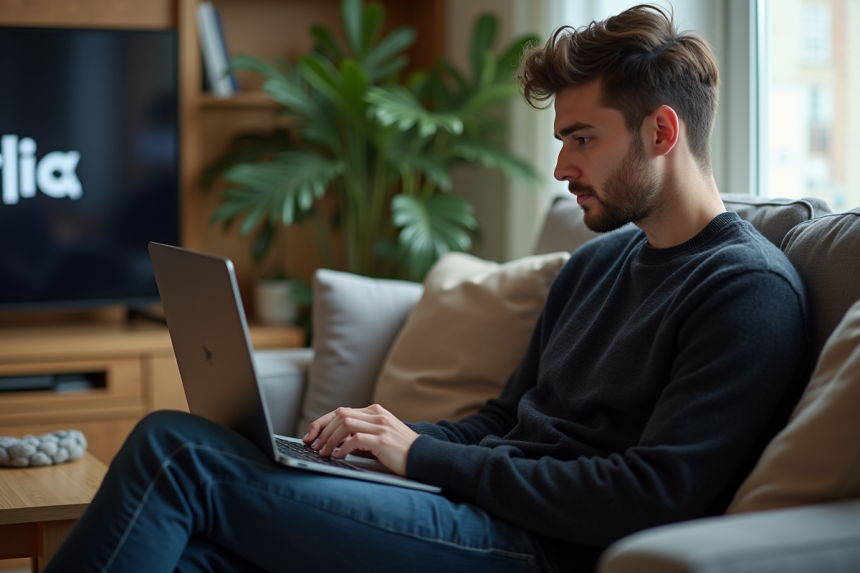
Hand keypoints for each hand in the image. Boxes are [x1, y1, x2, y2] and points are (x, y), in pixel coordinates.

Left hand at [303, 404, 418, 475]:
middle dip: (322, 431)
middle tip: (313, 446)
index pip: (341, 411)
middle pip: (340, 415)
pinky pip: (355, 439)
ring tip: (324, 453)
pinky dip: (343, 448)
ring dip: (330, 440)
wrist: (425, 458)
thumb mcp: (379, 437)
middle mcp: (377, 415)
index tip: (310, 435)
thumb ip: (360, 433)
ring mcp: (381, 426)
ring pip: (345, 424)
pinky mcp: (383, 440)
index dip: (322, 422)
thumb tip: (333, 442)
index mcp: (375, 411)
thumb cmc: (400, 451)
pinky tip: (339, 457)